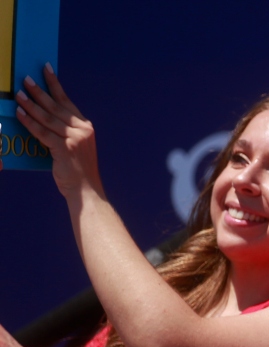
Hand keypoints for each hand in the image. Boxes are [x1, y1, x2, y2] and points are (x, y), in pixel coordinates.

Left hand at [14, 64, 105, 199]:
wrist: (85, 191)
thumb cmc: (77, 170)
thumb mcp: (74, 147)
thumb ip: (63, 131)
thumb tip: (42, 117)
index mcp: (85, 127)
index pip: (66, 101)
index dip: (55, 84)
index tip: (45, 69)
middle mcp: (82, 130)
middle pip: (55, 106)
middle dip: (39, 91)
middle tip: (25, 79)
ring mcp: (74, 139)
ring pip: (47, 117)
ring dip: (31, 104)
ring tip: (18, 94)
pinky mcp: (64, 148)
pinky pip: (42, 132)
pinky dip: (29, 122)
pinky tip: (20, 114)